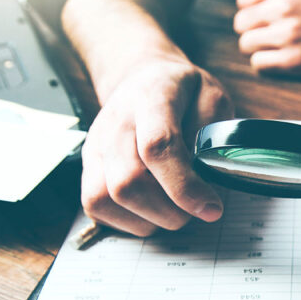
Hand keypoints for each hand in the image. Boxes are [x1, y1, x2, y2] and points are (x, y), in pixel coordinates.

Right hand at [80, 58, 233, 236]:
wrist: (144, 79)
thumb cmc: (183, 93)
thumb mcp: (212, 97)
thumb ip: (212, 133)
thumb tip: (206, 174)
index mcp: (152, 98)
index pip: (157, 147)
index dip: (183, 186)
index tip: (210, 208)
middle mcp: (116, 121)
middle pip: (128, 182)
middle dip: (170, 211)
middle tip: (196, 209)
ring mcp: (96, 144)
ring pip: (107, 199)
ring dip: (149, 218)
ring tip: (175, 209)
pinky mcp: (87, 164)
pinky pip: (95, 206)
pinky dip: (127, 220)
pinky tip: (152, 210)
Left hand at [234, 0, 300, 74]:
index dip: (255, 12)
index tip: (266, 22)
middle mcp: (283, 2)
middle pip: (242, 23)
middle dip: (255, 32)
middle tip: (273, 40)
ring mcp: (288, 32)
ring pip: (247, 45)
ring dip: (261, 51)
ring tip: (281, 53)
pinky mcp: (296, 60)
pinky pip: (260, 65)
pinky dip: (268, 67)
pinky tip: (285, 64)